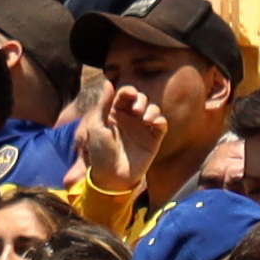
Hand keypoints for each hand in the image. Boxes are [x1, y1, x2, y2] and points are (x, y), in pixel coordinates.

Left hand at [76, 66, 168, 193]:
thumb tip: (108, 82)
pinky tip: (153, 124)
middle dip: (141, 100)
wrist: (112, 177)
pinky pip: (161, 123)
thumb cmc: (100, 153)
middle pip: (141, 99)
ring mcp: (142, 128)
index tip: (129, 94)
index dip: (128, 91)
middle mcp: (130, 118)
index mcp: (115, 113)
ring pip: (153, 108)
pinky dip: (160, 120)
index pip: (124, 95)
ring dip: (151, 109)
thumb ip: (103, 105)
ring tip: (145, 120)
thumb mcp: (98, 127)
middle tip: (136, 111)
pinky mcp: (153, 139)